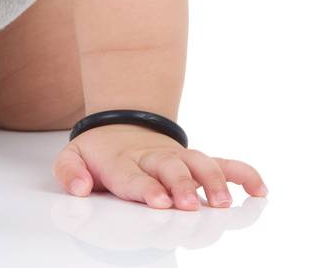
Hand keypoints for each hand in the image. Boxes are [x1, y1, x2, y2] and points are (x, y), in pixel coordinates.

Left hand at [53, 124, 266, 209]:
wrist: (121, 125)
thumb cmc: (100, 153)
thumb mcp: (73, 157)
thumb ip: (70, 172)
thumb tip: (80, 188)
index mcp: (123, 161)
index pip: (135, 176)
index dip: (147, 188)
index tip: (159, 201)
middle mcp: (155, 158)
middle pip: (172, 169)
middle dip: (183, 186)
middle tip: (189, 205)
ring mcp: (178, 157)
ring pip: (200, 163)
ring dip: (214, 181)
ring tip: (224, 202)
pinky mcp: (196, 160)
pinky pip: (224, 163)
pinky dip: (243, 174)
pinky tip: (259, 191)